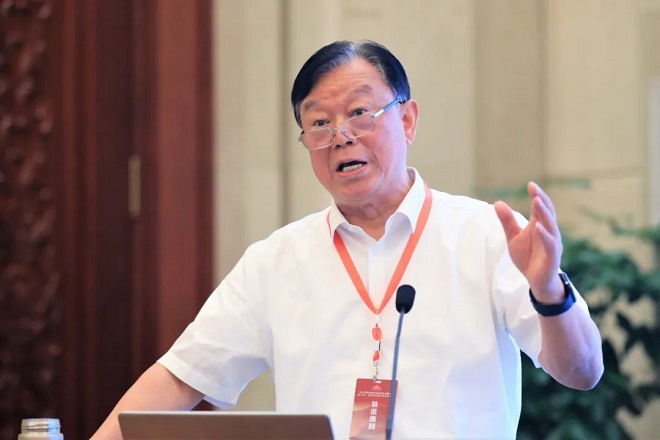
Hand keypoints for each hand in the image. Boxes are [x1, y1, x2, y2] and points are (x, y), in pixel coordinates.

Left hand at [494, 182, 563, 301]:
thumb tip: (498, 202)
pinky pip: (550, 244)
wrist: (536, 281)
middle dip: (541, 200)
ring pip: (550, 225)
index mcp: (539, 225)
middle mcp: (548, 232)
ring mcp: (552, 243)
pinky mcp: (552, 256)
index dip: (537, 195)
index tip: (530, 184)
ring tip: (536, 201)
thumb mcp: (513, 237)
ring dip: (544, 213)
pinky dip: (544, 235)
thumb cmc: (528, 257)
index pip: (540, 207)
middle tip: (534, 189)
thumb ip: (507, 221)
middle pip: (547, 213)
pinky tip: (538, 227)